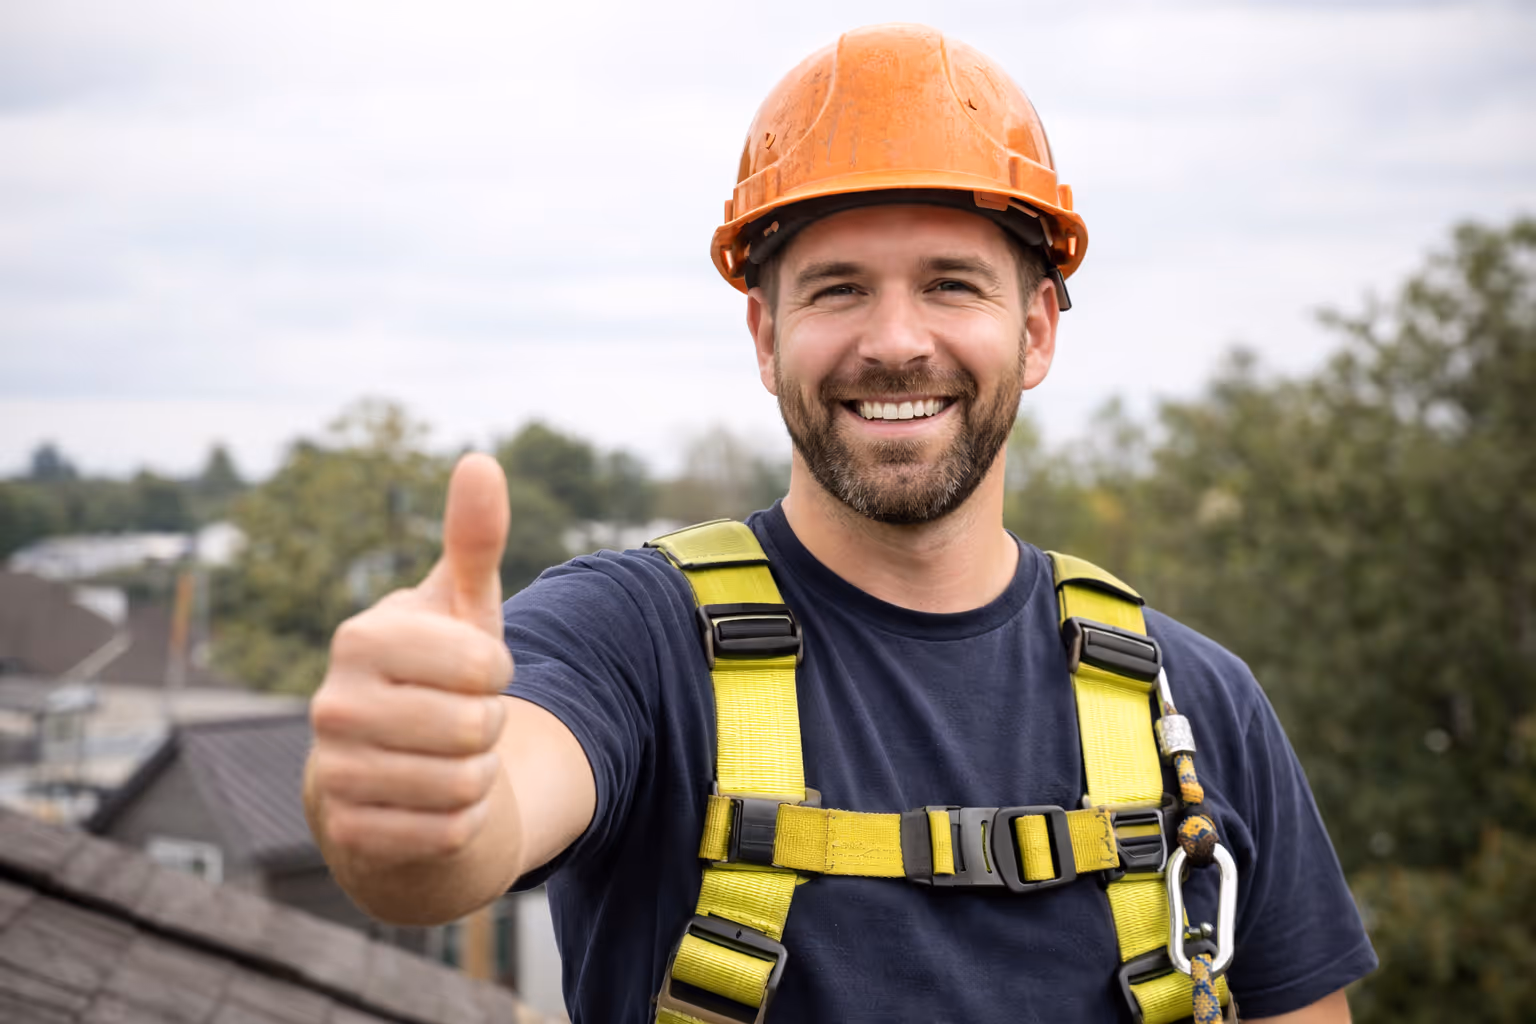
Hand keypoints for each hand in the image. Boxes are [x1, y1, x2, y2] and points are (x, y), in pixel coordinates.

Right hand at [309, 452, 512, 865]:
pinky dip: (461, 821)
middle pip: (475, 729)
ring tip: (447, 757)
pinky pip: (448, 832)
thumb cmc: (437, 671)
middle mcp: (332, 703)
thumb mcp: (462, 606)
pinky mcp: (346, 833)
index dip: (498, 673)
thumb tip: (481, 460)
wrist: (391, 765)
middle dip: (488, 728)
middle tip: (459, 718)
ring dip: (477, 775)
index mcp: (362, 638)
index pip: (482, 666)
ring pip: (464, 784)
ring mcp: (332, 772)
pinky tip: (432, 800)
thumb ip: (474, 538)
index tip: (473, 671)